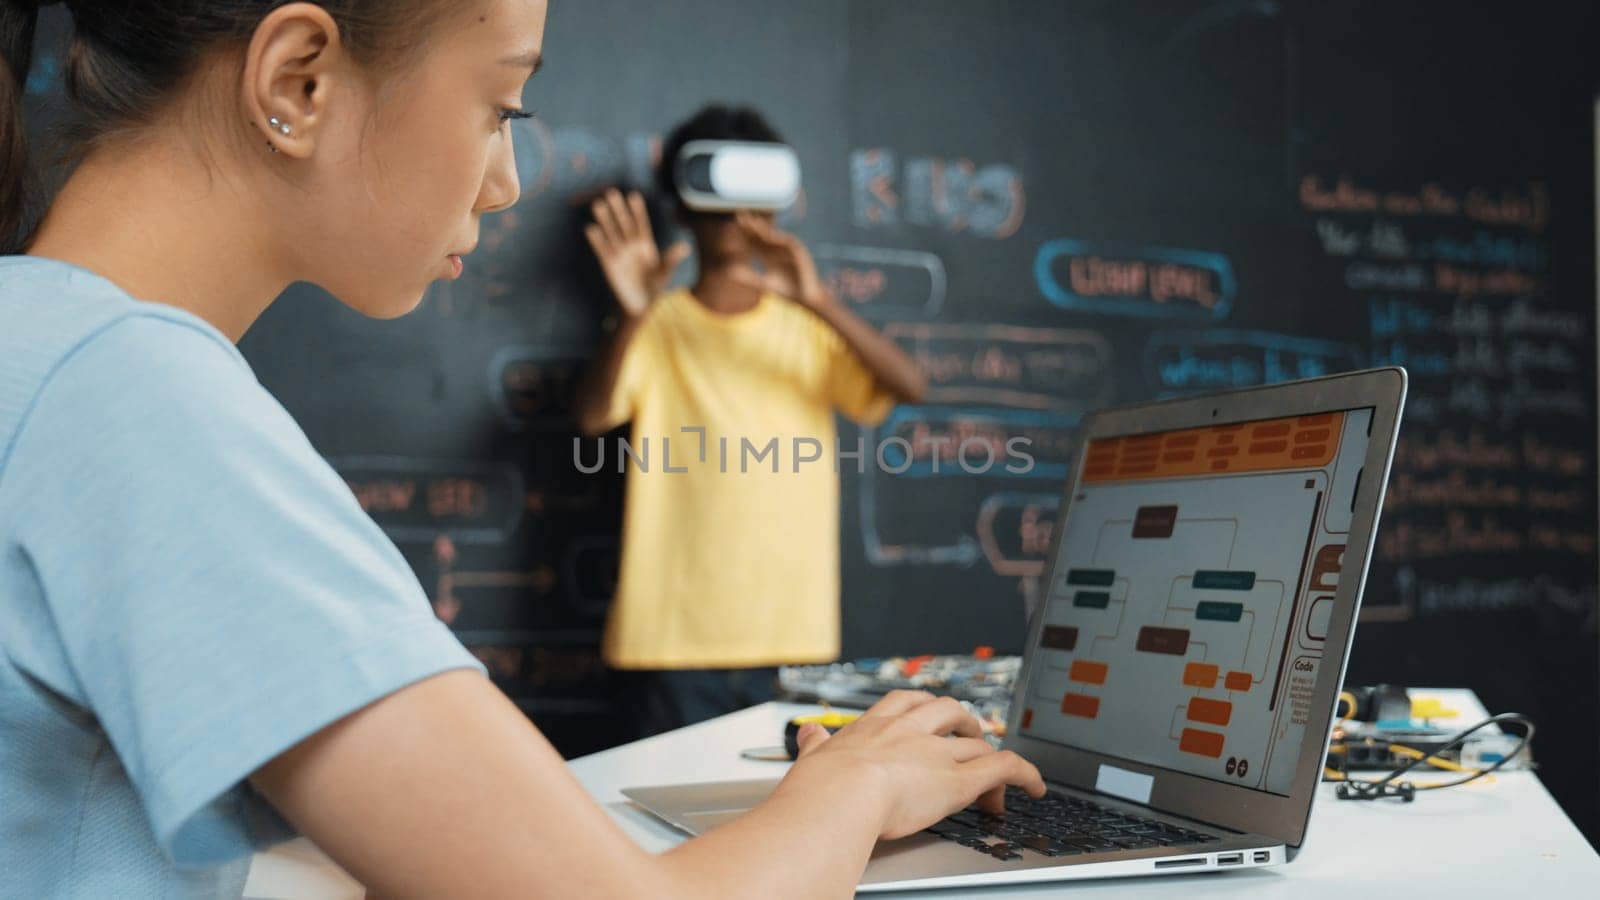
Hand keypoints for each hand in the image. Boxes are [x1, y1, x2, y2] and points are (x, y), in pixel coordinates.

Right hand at [585, 188, 690, 318]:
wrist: (640, 304)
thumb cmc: (655, 287)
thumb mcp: (664, 272)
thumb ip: (671, 259)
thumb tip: (685, 246)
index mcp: (646, 245)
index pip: (641, 224)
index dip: (637, 211)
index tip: (633, 196)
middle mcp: (631, 246)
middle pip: (624, 224)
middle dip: (619, 210)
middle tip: (611, 193)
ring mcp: (620, 254)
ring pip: (612, 233)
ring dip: (605, 220)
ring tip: (598, 204)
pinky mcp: (609, 264)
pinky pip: (602, 250)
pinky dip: (597, 240)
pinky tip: (591, 228)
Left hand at [735, 211, 832, 308]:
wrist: (806, 299)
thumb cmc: (787, 291)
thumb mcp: (765, 284)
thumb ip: (749, 278)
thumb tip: (730, 273)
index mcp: (769, 256)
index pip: (754, 242)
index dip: (744, 234)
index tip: (732, 226)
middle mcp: (778, 249)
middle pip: (762, 234)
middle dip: (751, 225)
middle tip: (739, 215)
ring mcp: (789, 249)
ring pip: (775, 235)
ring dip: (764, 228)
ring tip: (752, 222)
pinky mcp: (800, 252)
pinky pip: (789, 242)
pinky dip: (779, 238)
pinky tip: (768, 234)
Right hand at [781, 691, 1045, 840]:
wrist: (840, 798)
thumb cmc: (820, 787)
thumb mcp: (813, 757)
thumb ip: (814, 743)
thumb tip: (807, 731)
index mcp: (873, 726)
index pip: (903, 702)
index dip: (920, 707)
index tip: (925, 713)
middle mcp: (910, 732)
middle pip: (946, 710)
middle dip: (961, 720)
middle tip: (968, 733)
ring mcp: (937, 753)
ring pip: (975, 739)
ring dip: (988, 748)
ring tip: (997, 765)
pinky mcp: (960, 780)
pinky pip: (1004, 768)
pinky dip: (1026, 774)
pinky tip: (1036, 786)